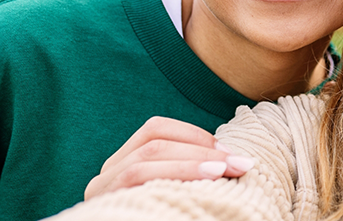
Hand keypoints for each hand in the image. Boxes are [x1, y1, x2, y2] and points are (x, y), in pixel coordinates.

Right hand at [84, 116, 255, 199]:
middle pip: (152, 143)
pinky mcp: (106, 208)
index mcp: (122, 166)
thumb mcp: (173, 195)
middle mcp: (106, 176)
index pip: (154, 130)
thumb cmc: (168, 218)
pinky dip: (174, 177)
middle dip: (201, 149)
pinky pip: (137, 183)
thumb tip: (233, 160)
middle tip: (239, 163)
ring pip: (143, 162)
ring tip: (224, 171)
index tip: (227, 150)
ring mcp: (103, 194)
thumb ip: (185, 175)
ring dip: (191, 163)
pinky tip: (203, 186)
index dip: (193, 134)